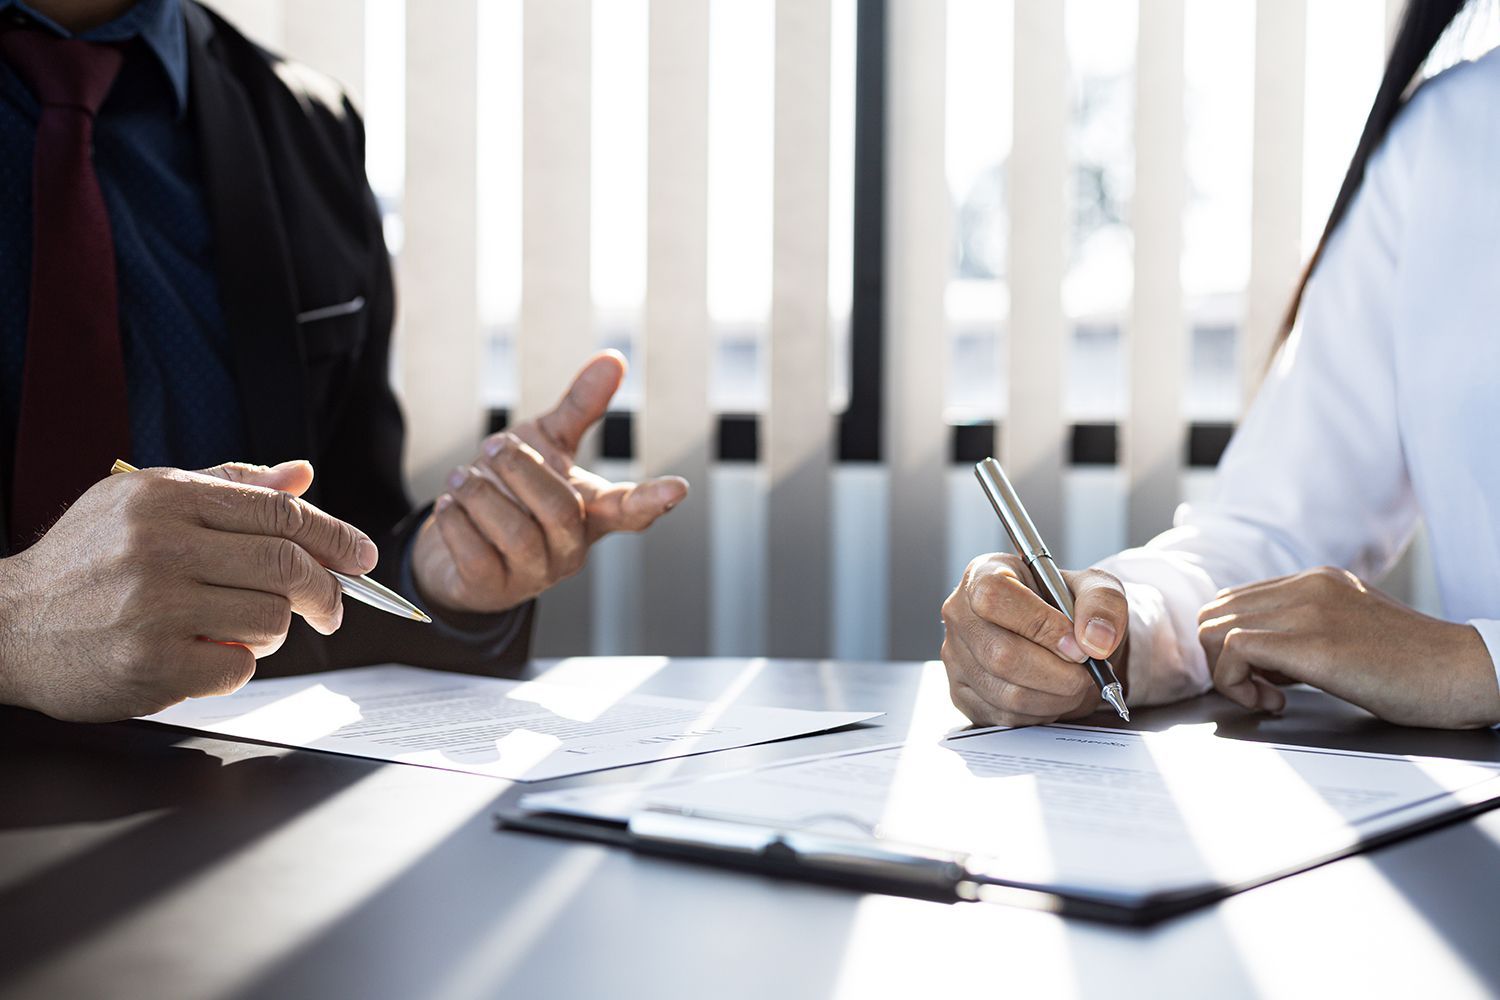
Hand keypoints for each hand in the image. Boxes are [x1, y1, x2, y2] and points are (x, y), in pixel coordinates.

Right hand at [0, 461, 376, 722]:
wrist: (5, 625)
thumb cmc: (85, 560)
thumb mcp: (143, 499)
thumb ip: (227, 485)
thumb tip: (300, 475)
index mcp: (165, 497)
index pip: (281, 514)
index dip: (336, 536)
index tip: (362, 557)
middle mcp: (160, 547)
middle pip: (288, 567)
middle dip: (327, 590)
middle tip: (333, 607)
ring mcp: (155, 609)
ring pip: (271, 620)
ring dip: (274, 630)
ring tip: (239, 626)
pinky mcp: (151, 665)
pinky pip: (238, 668)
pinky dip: (236, 666)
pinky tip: (203, 654)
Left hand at [413, 350, 688, 614]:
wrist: (460, 549)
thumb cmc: (514, 491)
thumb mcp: (548, 443)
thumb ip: (582, 406)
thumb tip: (615, 358)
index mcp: (591, 512)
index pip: (630, 509)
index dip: (653, 499)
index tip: (677, 488)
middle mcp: (570, 548)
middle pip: (559, 510)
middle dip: (521, 470)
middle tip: (493, 445)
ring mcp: (534, 574)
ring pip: (516, 533)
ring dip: (481, 495)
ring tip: (461, 476)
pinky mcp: (493, 589)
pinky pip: (476, 554)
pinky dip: (457, 521)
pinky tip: (451, 504)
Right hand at [940, 552, 1129, 726]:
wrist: (1059, 636)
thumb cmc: (1068, 606)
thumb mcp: (1096, 588)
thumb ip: (1102, 603)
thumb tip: (1095, 640)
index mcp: (984, 573)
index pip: (994, 596)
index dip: (1039, 624)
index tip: (1077, 644)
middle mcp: (960, 614)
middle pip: (1000, 654)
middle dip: (1057, 672)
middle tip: (1086, 672)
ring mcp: (956, 657)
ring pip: (1007, 693)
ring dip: (1055, 696)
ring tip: (1074, 683)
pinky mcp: (962, 694)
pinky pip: (1005, 715)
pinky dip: (1041, 712)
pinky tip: (1052, 693)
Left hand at [1197, 566, 1499, 727]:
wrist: (1466, 673)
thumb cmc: (1416, 668)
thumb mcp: (1349, 632)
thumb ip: (1304, 632)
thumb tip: (1259, 658)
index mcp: (1314, 581)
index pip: (1233, 601)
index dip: (1230, 645)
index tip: (1260, 677)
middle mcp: (1306, 586)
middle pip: (1214, 612)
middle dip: (1221, 659)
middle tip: (1260, 690)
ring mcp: (1309, 610)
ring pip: (1214, 628)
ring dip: (1227, 674)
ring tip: (1270, 698)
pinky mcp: (1314, 644)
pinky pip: (1234, 650)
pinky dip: (1237, 685)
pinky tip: (1276, 704)